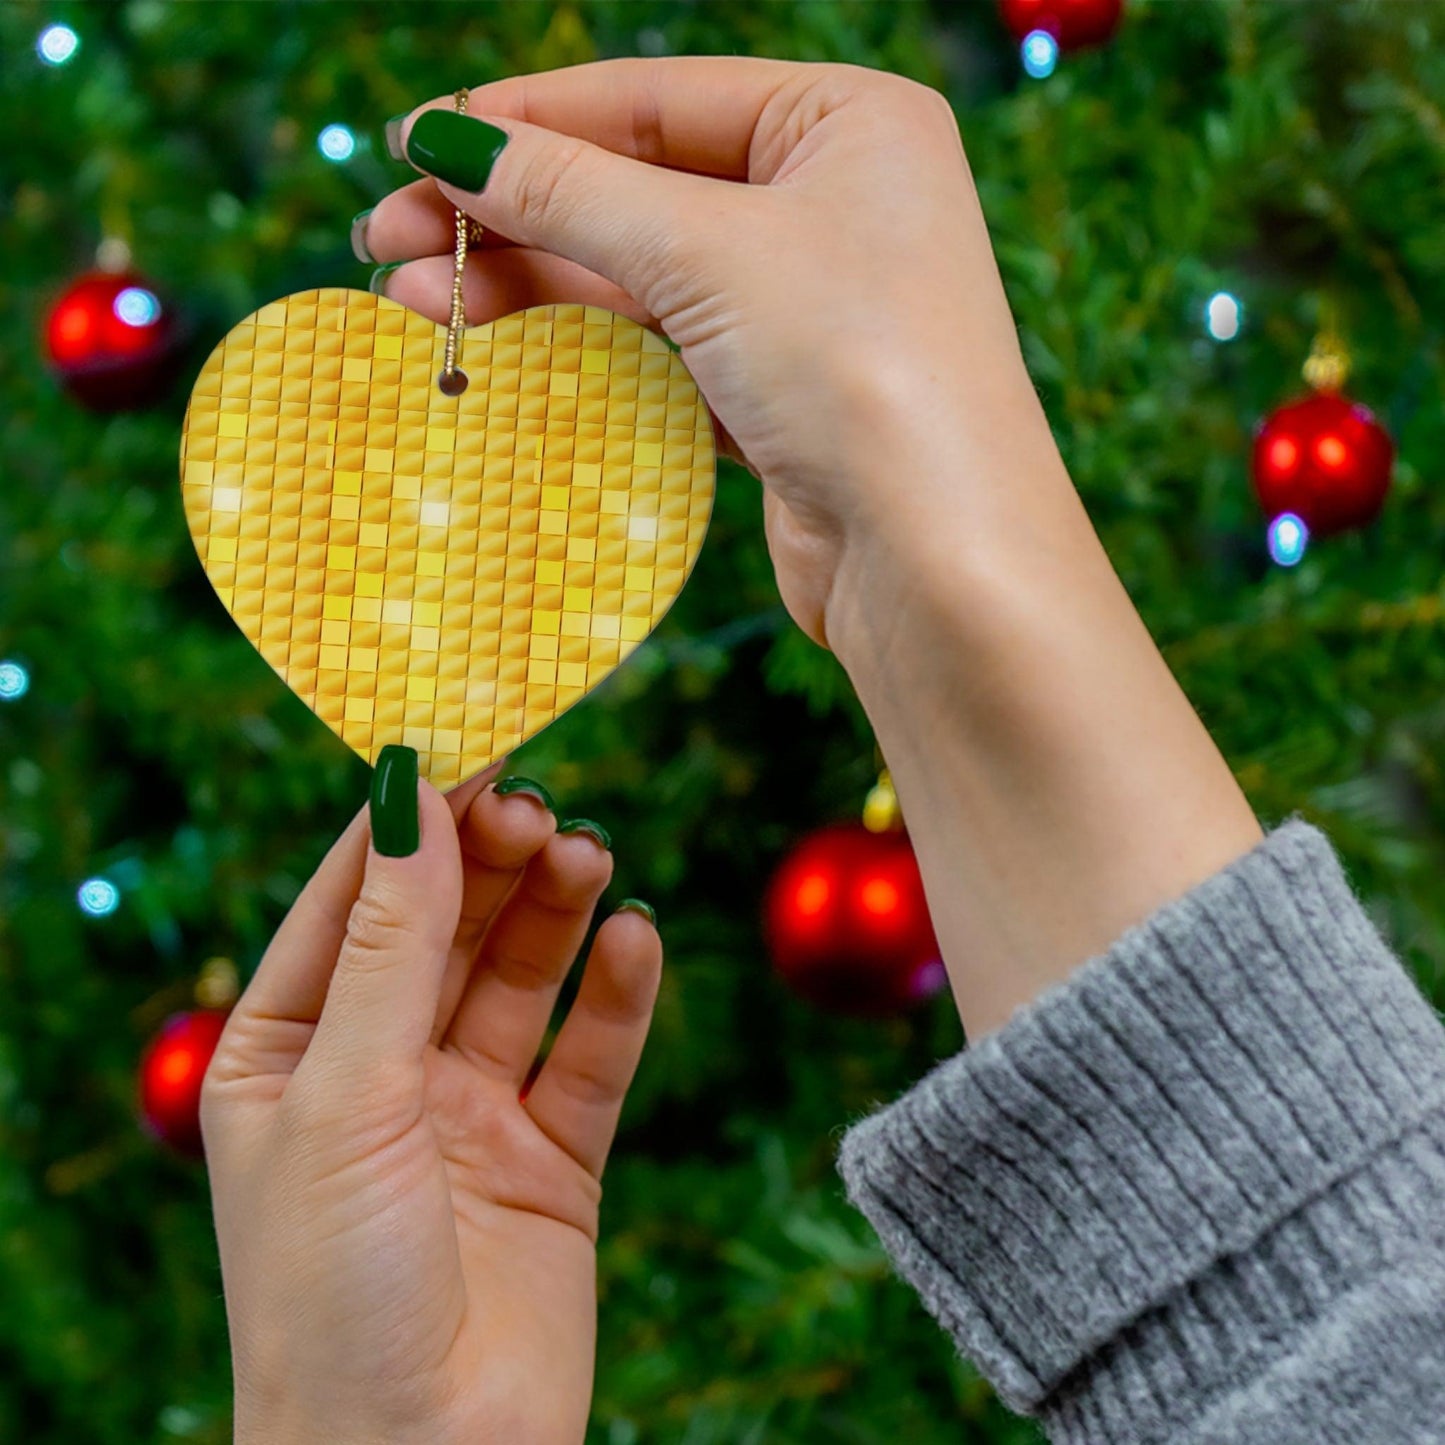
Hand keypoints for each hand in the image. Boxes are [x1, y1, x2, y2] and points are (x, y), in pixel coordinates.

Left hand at [201, 756, 660, 1444]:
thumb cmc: (331, 1292)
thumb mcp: (346, 1094)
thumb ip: (391, 944)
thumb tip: (412, 794)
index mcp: (288, 1053)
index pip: (351, 902)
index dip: (408, 822)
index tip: (469, 743)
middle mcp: (379, 1073)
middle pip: (446, 929)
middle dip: (491, 863)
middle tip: (541, 807)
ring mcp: (468, 1114)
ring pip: (521, 978)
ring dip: (556, 912)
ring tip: (590, 856)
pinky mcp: (552, 1159)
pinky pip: (591, 1056)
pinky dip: (617, 995)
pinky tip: (636, 940)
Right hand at [358, 59, 1262, 1040]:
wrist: (939, 562)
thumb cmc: (860, 370)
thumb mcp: (706, 253)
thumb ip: (570, 192)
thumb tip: (444, 141)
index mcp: (846, 123)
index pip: (654, 98)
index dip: (526, 120)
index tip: (413, 146)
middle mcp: (833, 203)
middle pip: (636, 188)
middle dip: (510, 215)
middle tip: (388, 240)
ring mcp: (807, 305)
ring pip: (639, 276)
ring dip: (528, 286)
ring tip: (414, 300)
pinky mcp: (780, 395)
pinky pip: (661, 350)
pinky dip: (581, 350)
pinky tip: (497, 351)